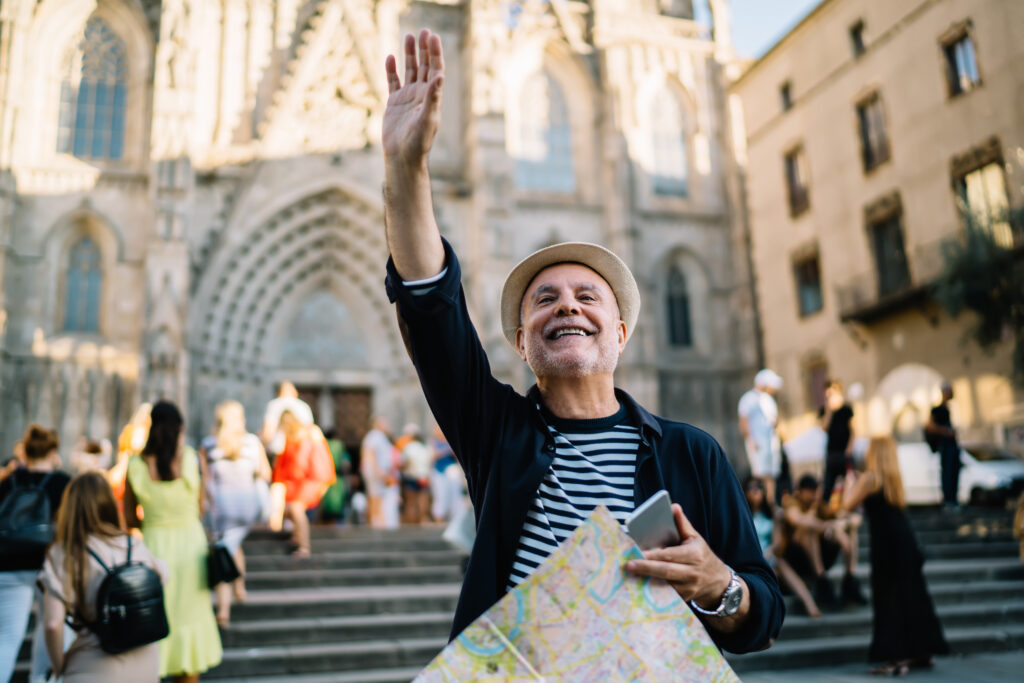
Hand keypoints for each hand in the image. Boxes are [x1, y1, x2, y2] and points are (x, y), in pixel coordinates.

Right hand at [383, 30, 444, 165]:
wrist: (402, 157)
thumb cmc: (418, 142)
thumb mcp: (427, 118)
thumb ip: (433, 97)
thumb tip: (440, 76)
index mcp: (432, 97)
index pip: (436, 70)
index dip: (435, 53)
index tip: (433, 37)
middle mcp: (421, 95)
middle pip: (424, 67)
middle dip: (424, 49)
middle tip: (423, 31)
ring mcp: (408, 98)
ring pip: (409, 71)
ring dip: (410, 54)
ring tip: (409, 36)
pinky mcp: (394, 103)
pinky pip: (393, 82)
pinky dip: (391, 70)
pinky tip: (390, 57)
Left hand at [624, 503, 732, 608]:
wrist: (717, 581)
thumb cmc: (702, 555)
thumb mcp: (695, 538)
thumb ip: (683, 523)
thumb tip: (673, 506)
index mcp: (694, 555)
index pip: (671, 555)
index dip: (654, 555)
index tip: (638, 552)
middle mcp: (693, 573)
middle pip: (666, 571)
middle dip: (646, 568)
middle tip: (629, 565)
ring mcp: (689, 588)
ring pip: (665, 585)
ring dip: (647, 580)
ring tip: (630, 575)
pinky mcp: (685, 598)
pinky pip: (667, 594)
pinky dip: (653, 590)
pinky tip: (640, 584)